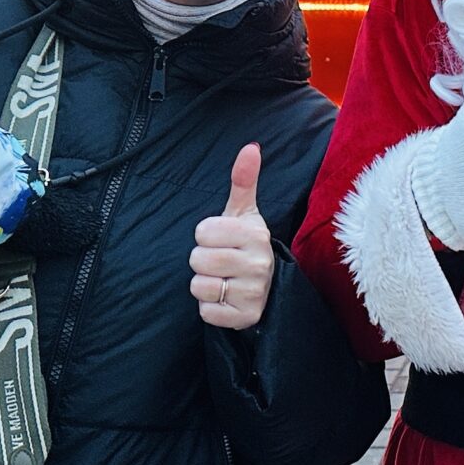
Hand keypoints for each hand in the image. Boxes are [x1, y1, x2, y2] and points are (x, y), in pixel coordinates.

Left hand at [191, 144, 273, 330]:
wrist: (265, 287)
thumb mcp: (243, 212)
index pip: (202, 231)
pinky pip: (207, 312)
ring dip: (204, 285)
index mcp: (255, 234)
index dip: (205, 235)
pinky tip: (225, 299)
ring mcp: (254, 292)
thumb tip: (250, 147)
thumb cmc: (245, 244)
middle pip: (198, 259)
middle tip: (220, 261)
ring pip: (199, 286)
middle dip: (202, 261)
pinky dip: (210, 307)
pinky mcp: (245, 317)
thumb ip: (243, 180)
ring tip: (222, 280)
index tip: (220, 239)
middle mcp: (259, 263)